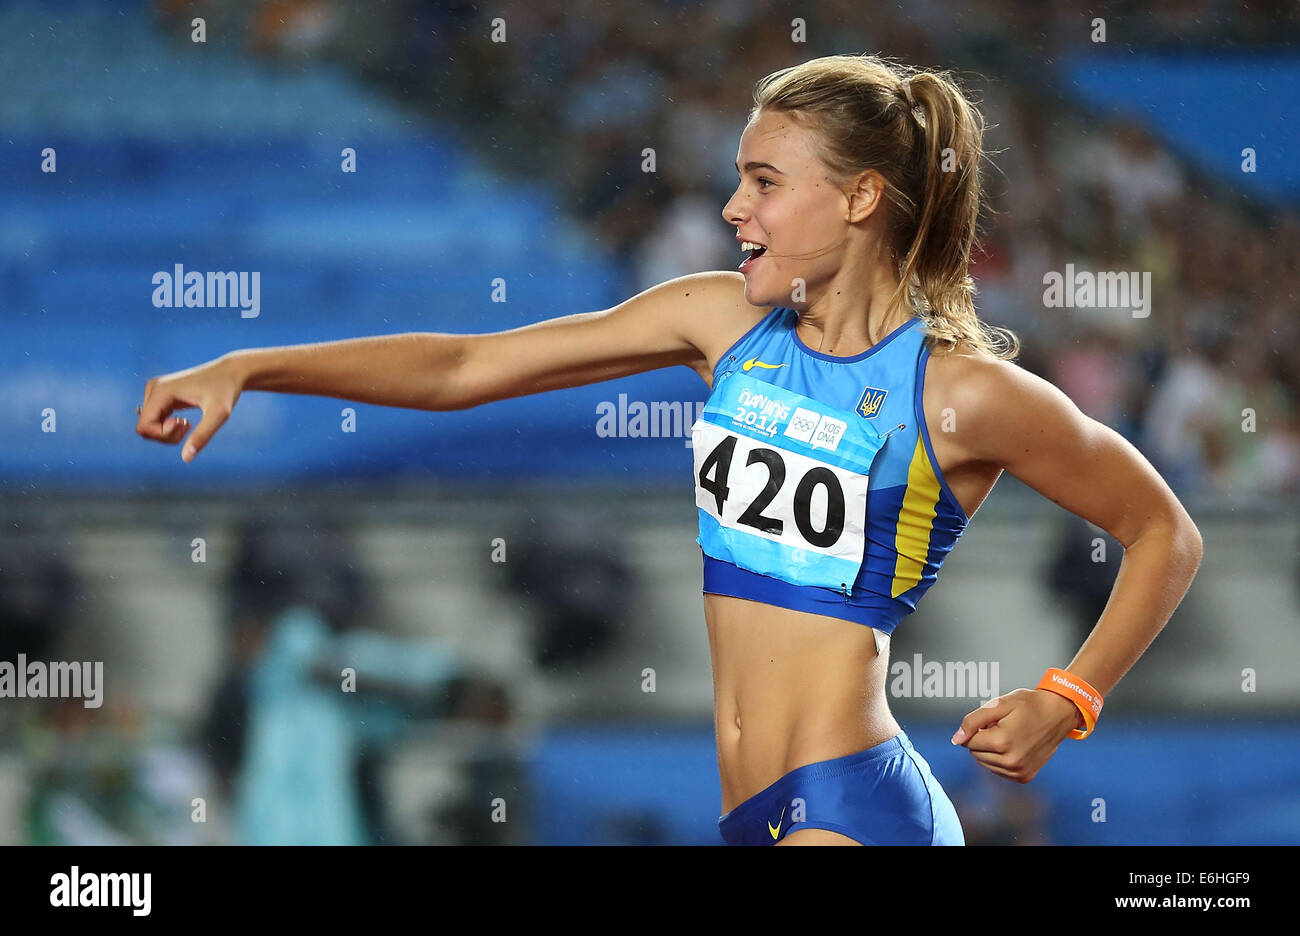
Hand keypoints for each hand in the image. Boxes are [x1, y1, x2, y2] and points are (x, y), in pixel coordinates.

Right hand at [135, 353, 243, 462]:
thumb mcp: (219, 415)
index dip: (164, 435)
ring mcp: (155, 390)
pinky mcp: (161, 394)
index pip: (144, 427)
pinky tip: (184, 421)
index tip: (187, 425)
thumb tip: (186, 458)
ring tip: (188, 424)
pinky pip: (153, 420)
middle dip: (166, 436)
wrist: (231, 373)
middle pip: (144, 427)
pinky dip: (168, 428)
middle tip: (189, 427)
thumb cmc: (226, 391)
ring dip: (167, 432)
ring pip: (148, 425)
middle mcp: (153, 388)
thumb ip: (202, 436)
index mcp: (160, 391)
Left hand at [950, 688, 1080, 782]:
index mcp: (1002, 742)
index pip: (969, 741)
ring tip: (1011, 735)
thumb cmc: (1029, 705)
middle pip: (975, 753)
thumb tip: (956, 740)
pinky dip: (1000, 759)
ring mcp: (1018, 772)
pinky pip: (998, 770)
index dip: (977, 728)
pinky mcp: (1024, 777)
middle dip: (983, 739)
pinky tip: (1015, 746)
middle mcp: (1010, 761)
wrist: (1059, 713)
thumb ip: (973, 721)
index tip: (993, 721)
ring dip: (991, 750)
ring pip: (985, 763)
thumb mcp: (999, 704)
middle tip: (1003, 727)